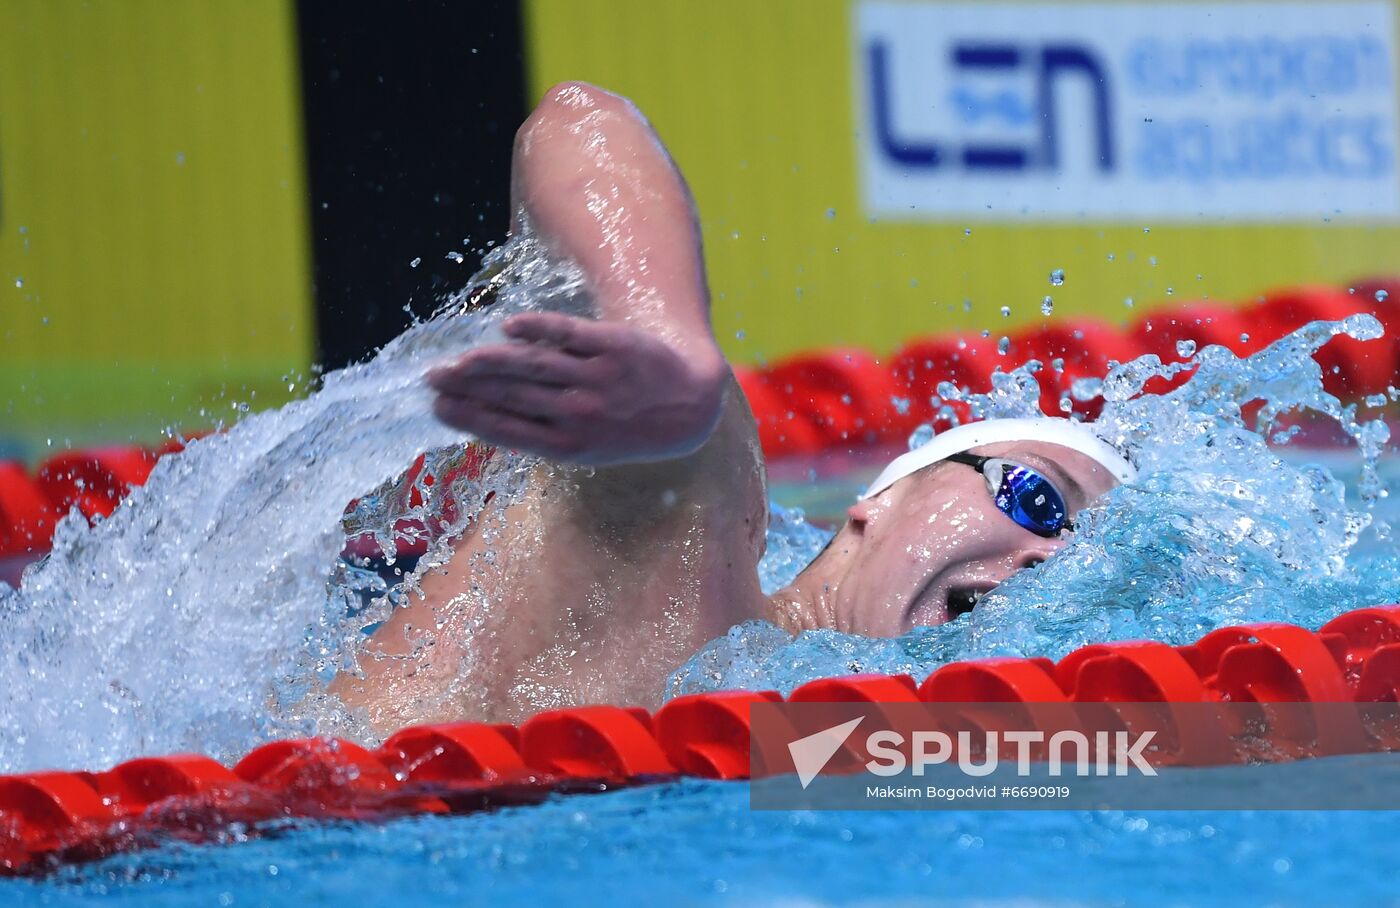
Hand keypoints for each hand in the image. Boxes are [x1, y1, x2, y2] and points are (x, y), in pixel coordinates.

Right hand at [427, 312, 726, 465]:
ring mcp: (599, 380)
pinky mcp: (616, 347)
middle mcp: (582, 414)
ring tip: (459, 359)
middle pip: (515, 397)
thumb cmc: (626, 424)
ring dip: (492, 362)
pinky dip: (539, 330)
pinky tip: (509, 327)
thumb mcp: (588, 444)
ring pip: (536, 367)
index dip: (471, 418)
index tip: (437, 407)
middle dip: (469, 388)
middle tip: (432, 377)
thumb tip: (483, 417)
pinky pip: (572, 336)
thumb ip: (541, 431)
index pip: (510, 430)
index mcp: (570, 446)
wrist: (690, 403)